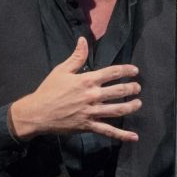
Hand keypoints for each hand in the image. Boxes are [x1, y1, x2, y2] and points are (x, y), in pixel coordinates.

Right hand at [9, 36, 141, 141]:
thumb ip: (76, 56)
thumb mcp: (61, 70)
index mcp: (87, 80)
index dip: (126, 70)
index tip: (135, 71)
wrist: (37, 113)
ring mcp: (92, 112)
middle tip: (137, 87)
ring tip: (138, 103)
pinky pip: (108, 131)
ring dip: (131, 107)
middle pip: (119, 91)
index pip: (112, 73)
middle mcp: (92, 96)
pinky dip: (122, 135)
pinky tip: (134, 137)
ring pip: (117, 110)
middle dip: (132, 88)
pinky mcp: (89, 126)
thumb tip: (83, 40)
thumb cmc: (49, 90)